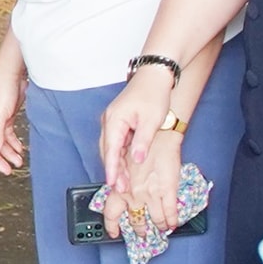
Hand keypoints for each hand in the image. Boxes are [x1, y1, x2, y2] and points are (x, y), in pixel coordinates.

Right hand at [99, 68, 173, 190]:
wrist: (155, 76)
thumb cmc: (153, 94)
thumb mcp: (151, 120)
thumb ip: (142, 142)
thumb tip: (135, 160)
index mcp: (114, 120)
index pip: (111, 150)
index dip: (112, 168)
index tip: (112, 183)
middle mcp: (109, 120)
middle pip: (107, 150)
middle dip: (113, 170)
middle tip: (121, 187)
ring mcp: (112, 120)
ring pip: (111, 148)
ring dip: (116, 164)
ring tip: (123, 181)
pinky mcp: (119, 121)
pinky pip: (116, 142)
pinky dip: (120, 155)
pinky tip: (126, 165)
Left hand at [110, 129, 182, 236]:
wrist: (157, 136)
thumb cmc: (138, 147)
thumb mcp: (122, 165)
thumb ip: (121, 181)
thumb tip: (119, 191)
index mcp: (120, 188)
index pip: (111, 213)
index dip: (112, 225)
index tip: (114, 233)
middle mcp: (134, 194)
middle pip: (135, 220)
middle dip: (139, 229)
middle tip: (141, 234)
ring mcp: (152, 195)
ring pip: (154, 219)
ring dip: (157, 226)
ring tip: (159, 230)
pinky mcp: (168, 191)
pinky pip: (170, 212)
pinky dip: (172, 221)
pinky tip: (172, 225)